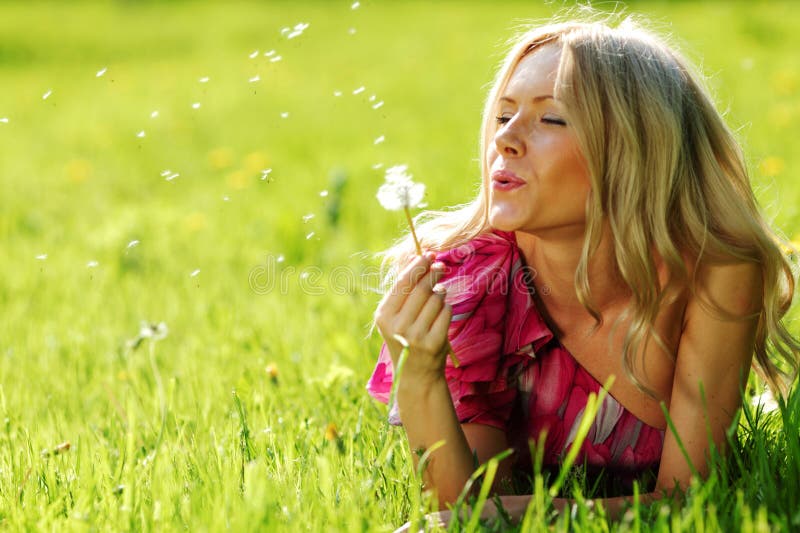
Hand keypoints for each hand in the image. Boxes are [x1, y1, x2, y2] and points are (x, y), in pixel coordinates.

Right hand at [374, 251, 451, 384]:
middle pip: (421, 288)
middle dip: (433, 273)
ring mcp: (415, 336)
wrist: (416, 374)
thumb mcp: (396, 316)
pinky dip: (446, 308)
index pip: (402, 283)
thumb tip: (418, 258)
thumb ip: (404, 291)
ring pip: (436, 299)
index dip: (417, 266)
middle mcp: (397, 326)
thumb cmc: (406, 338)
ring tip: (437, 298)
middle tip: (441, 266)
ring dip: (440, 294)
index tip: (429, 254)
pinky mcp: (433, 343)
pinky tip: (440, 316)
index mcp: (383, 316)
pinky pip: (446, 312)